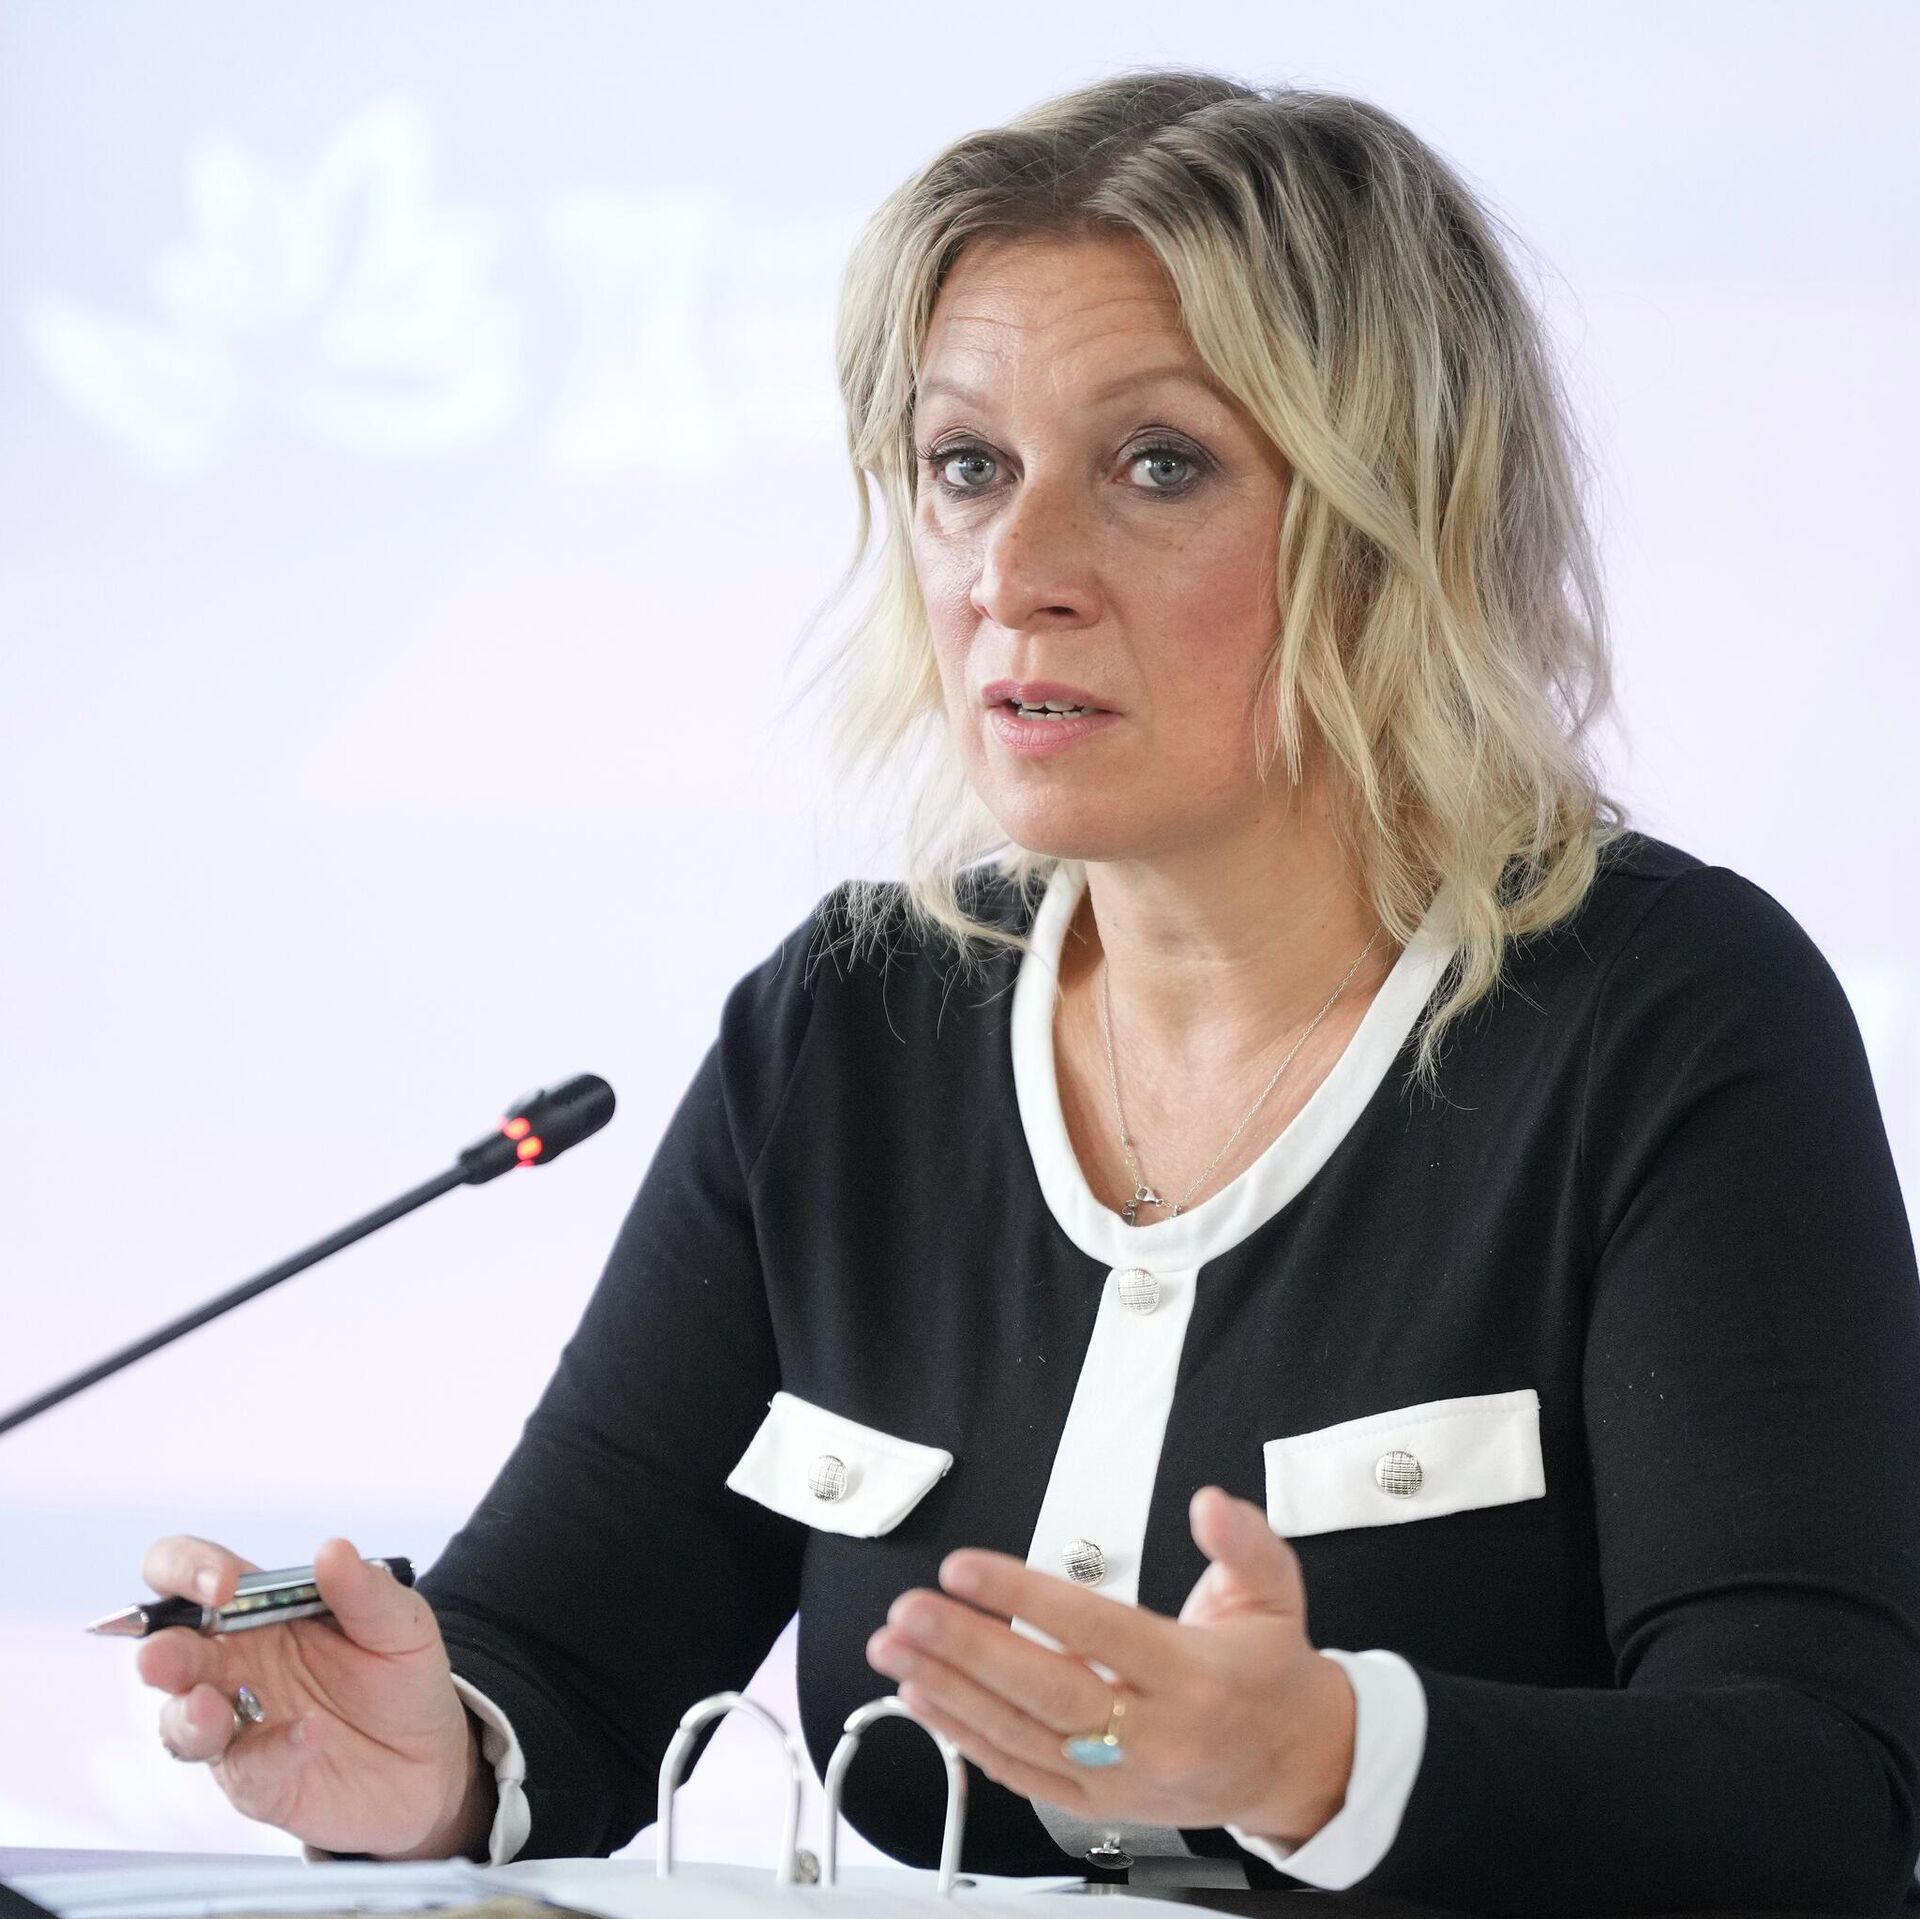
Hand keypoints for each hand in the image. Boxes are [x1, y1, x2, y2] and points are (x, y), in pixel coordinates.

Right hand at [135, 1534, 491, 1858]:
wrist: (431, 1758)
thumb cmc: (401, 1677)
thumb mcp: (401, 1624)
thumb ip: (366, 1590)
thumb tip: (332, 1548)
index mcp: (257, 1611)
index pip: (191, 1576)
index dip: (187, 1570)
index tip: (222, 1585)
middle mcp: (234, 1666)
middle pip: (168, 1652)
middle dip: (160, 1653)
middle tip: (162, 1658)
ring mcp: (238, 1727)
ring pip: (181, 1723)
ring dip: (187, 1716)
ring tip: (210, 1708)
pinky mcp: (258, 1782)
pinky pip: (247, 1768)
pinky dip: (273, 1752)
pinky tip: (311, 1734)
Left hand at [865, 1487, 1354, 1846]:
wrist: (1298, 1767)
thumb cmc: (1272, 1672)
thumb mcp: (1275, 1590)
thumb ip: (1242, 1540)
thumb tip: (1209, 1503)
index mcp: (1193, 1676)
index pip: (1096, 1631)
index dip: (1025, 1598)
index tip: (965, 1568)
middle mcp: (1154, 1734)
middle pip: (1046, 1691)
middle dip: (967, 1649)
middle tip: (908, 1611)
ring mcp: (1121, 1777)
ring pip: (1021, 1736)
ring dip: (948, 1691)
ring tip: (892, 1648)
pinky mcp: (1099, 1803)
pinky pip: (1022, 1773)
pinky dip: (966, 1738)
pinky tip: (924, 1698)